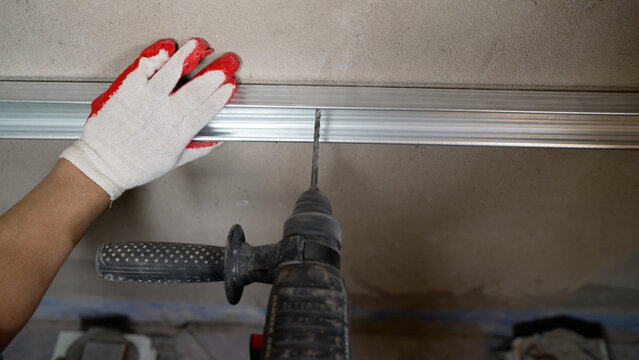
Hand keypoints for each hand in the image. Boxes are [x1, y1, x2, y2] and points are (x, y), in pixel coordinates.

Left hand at [61, 38, 238, 199]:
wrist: (104, 164)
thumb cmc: (135, 165)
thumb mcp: (173, 162)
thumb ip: (198, 149)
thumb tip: (216, 142)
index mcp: (179, 132)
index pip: (207, 109)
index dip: (221, 95)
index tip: (229, 85)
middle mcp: (165, 114)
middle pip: (196, 90)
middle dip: (214, 75)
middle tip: (226, 63)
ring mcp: (146, 100)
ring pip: (171, 73)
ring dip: (187, 57)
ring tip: (198, 46)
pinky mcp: (128, 91)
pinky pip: (144, 69)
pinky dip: (156, 58)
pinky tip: (166, 50)